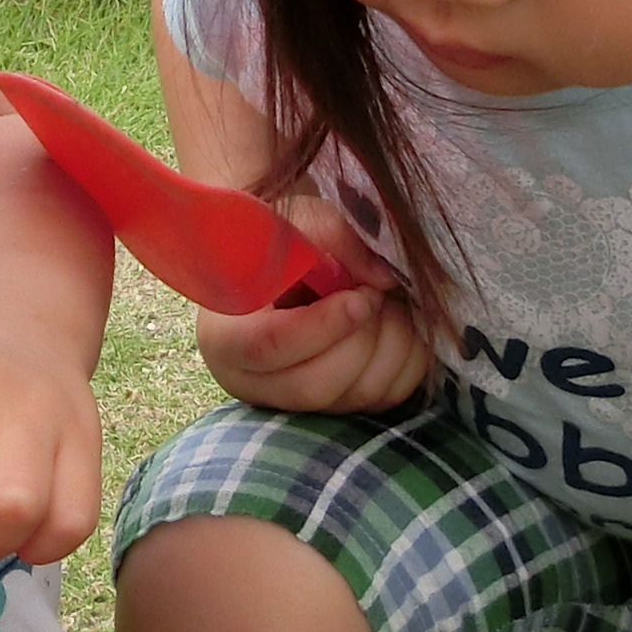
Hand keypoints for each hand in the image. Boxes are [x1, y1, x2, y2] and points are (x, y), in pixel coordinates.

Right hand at [195, 197, 434, 414]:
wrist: (297, 268)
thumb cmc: (286, 244)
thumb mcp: (298, 223)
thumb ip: (333, 236)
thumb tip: (382, 277)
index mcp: (222, 336)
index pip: (266, 347)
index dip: (322, 325)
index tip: (359, 295)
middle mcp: (252, 381)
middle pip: (315, 385)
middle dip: (360, 337)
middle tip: (374, 292)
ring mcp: (297, 404)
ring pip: (359, 394)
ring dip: (391, 340)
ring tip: (385, 298)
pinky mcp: (341, 408)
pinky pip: (389, 396)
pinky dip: (408, 356)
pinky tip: (396, 320)